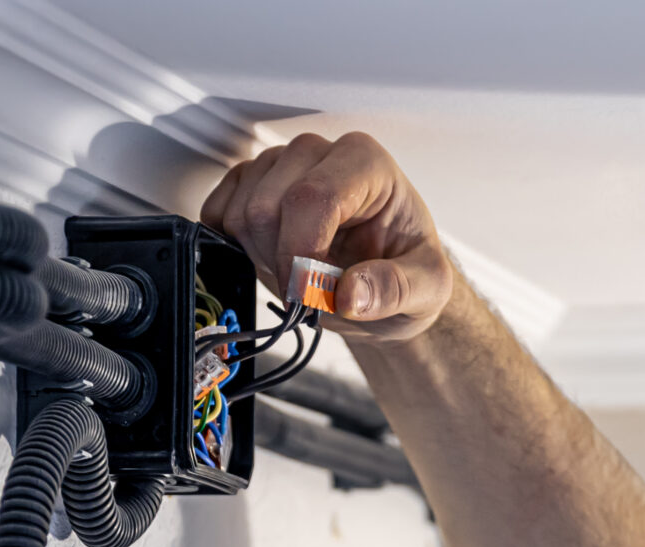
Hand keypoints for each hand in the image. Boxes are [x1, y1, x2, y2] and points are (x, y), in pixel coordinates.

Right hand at [199, 132, 456, 341]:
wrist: (384, 280)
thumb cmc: (404, 270)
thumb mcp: (426, 290)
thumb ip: (396, 289)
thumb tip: (351, 293)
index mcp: (366, 164)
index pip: (313, 196)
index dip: (301, 253)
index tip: (310, 294)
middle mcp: (318, 154)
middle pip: (266, 206)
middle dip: (282, 262)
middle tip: (312, 290)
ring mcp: (280, 166)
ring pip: (239, 212)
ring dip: (261, 258)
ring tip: (298, 274)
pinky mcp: (250, 185)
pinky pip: (218, 213)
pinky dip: (235, 248)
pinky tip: (270, 260)